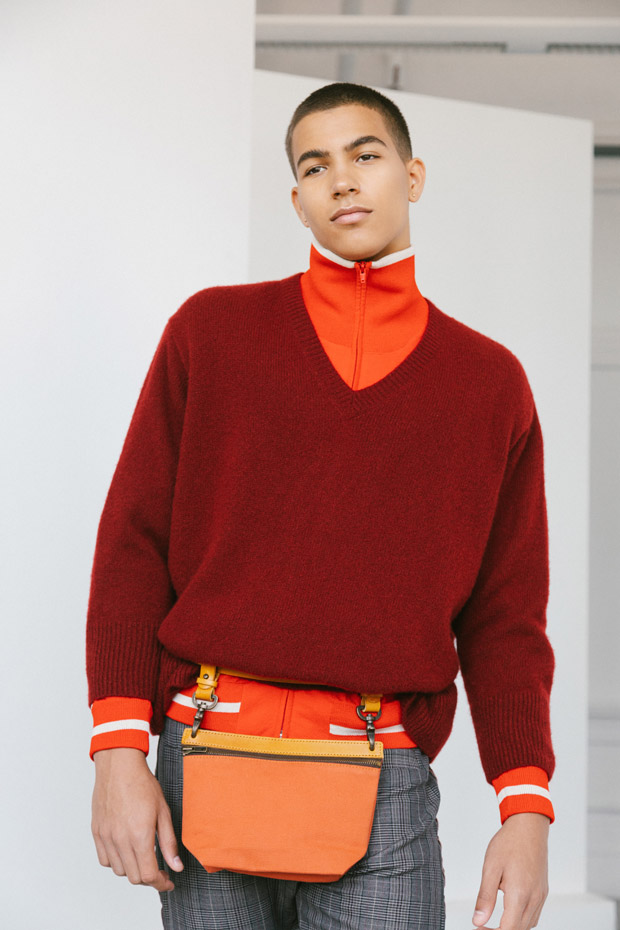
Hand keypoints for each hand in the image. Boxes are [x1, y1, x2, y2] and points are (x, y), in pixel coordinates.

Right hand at [91, 747, 183, 891]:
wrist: (119, 767)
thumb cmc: (142, 784)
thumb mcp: (163, 812)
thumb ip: (168, 842)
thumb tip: (176, 866)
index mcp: (139, 836)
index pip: (148, 875)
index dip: (161, 883)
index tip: (168, 881)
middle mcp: (120, 840)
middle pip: (134, 877)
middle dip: (149, 879)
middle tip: (159, 871)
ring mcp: (107, 837)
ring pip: (119, 871)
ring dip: (133, 870)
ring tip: (143, 857)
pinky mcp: (97, 832)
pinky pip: (105, 860)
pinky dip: (117, 862)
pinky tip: (126, 851)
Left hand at [472, 812, 549, 928]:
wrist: (529, 826)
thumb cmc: (509, 843)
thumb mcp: (490, 868)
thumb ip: (485, 897)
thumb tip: (478, 921)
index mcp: (520, 894)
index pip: (508, 929)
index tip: (478, 928)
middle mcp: (534, 898)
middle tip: (482, 926)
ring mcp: (541, 895)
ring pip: (528, 924)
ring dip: (512, 927)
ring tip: (494, 921)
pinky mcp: (543, 891)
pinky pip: (534, 914)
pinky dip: (522, 919)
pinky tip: (510, 911)